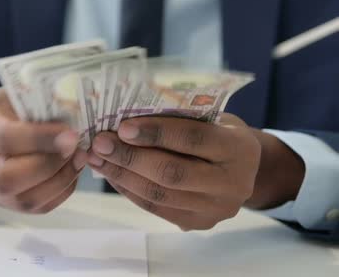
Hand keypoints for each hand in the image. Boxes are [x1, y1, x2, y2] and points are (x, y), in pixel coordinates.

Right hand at [0, 88, 86, 213]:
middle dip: (48, 165)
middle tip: (76, 148)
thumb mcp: (20, 94)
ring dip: (61, 179)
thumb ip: (41, 103)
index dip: (38, 139)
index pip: (3, 139)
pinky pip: (39, 206)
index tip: (71, 133)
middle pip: (7, 179)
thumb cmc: (12, 106)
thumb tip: (76, 112)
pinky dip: (63, 189)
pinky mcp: (10, 204)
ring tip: (79, 156)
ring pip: (26, 200)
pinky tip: (72, 168)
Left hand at [87, 114, 262, 230]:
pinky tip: (111, 173)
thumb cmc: (218, 132)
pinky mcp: (197, 224)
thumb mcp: (210, 117)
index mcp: (239, 148)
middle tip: (100, 143)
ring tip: (97, 158)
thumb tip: (125, 119)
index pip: (193, 139)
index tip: (123, 127)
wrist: (244, 169)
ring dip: (122, 175)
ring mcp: (215, 209)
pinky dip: (128, 189)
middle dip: (130, 157)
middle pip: (172, 173)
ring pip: (159, 194)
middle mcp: (233, 184)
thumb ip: (179, 118)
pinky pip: (155, 208)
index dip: (156, 133)